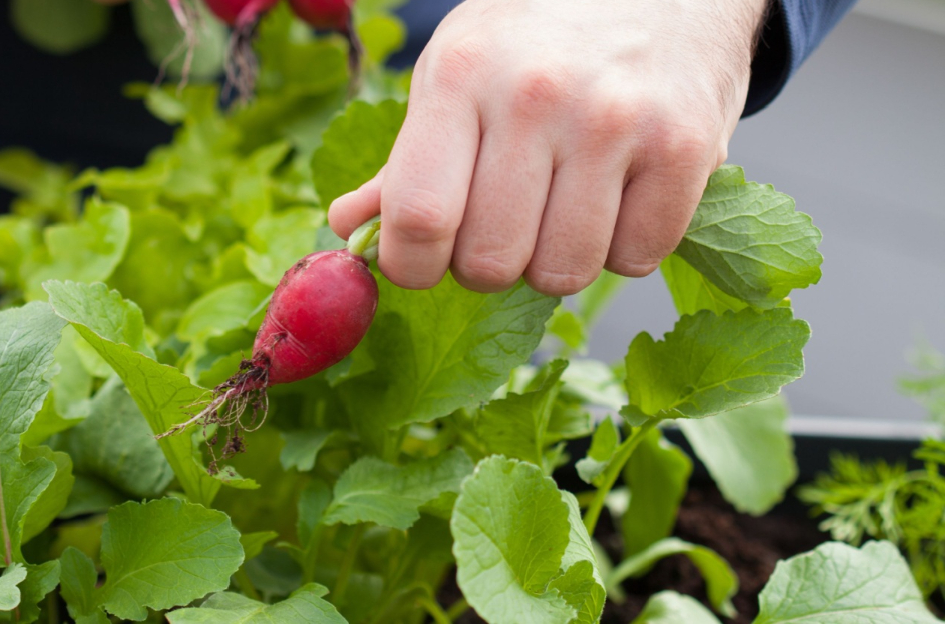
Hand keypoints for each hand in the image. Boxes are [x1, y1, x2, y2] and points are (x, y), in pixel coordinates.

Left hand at [329, 0, 769, 294]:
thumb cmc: (536, 39)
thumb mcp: (454, 74)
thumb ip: (403, 162)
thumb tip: (345, 227)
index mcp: (460, 76)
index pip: (418, 218)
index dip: (411, 265)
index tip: (423, 260)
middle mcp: (536, 95)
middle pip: (490, 263)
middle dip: (486, 266)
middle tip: (501, 227)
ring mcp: (617, 121)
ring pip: (563, 273)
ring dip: (554, 262)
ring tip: (559, 212)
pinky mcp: (686, 146)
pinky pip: (636, 259)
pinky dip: (622, 249)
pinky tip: (616, 202)